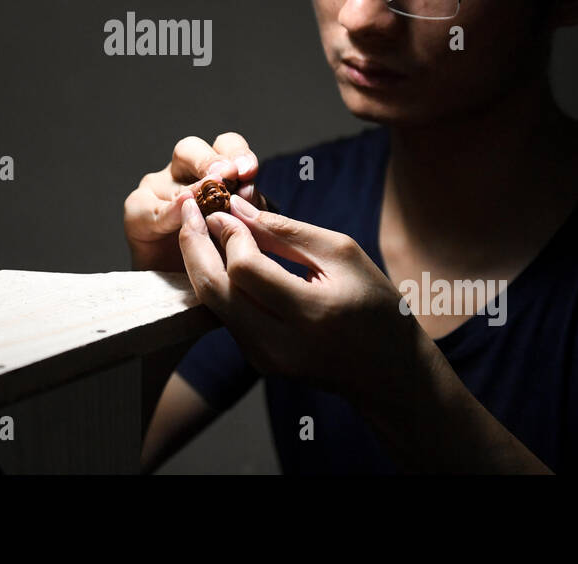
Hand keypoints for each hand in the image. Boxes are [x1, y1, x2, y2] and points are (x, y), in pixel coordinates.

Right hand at [123, 132, 268, 273]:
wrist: (187, 292)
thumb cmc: (219, 258)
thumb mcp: (243, 232)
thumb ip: (248, 210)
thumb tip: (249, 190)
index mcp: (215, 170)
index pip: (225, 146)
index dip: (238, 153)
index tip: (250, 171)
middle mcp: (183, 173)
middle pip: (191, 149)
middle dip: (212, 161)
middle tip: (229, 175)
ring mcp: (157, 188)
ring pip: (165, 180)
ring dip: (194, 188)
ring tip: (212, 202)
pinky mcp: (137, 211)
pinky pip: (152, 207)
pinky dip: (171, 212)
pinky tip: (186, 216)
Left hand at [176, 193, 424, 405]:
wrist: (387, 371)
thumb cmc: (373, 304)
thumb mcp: (342, 254)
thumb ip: (286, 230)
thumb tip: (236, 208)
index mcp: (310, 313)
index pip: (245, 270)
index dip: (228, 234)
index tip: (223, 207)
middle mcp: (280, 343)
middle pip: (214, 290)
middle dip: (194, 246)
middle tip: (190, 210)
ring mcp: (265, 358)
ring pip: (213, 304)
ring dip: (200, 263)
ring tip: (202, 227)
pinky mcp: (258, 362)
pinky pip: (226, 316)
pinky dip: (218, 283)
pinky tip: (219, 256)